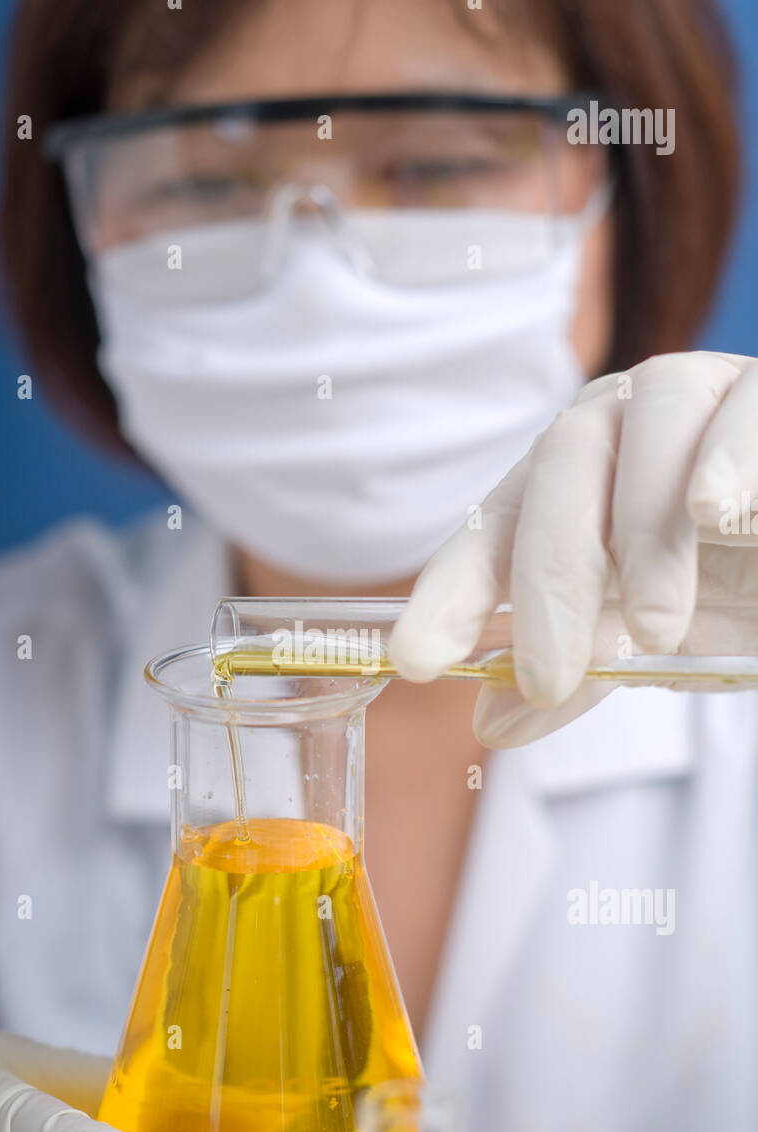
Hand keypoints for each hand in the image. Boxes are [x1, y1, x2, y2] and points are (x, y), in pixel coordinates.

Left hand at [390, 352, 757, 745]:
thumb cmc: (738, 586)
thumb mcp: (655, 644)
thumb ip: (582, 676)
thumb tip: (494, 724)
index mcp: (572, 483)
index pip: (493, 528)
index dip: (451, 591)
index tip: (417, 659)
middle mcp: (622, 426)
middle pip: (559, 470)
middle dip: (545, 582)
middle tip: (550, 679)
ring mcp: (697, 397)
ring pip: (645, 427)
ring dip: (641, 537)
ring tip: (656, 630)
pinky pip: (741, 409)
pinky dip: (724, 461)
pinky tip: (715, 513)